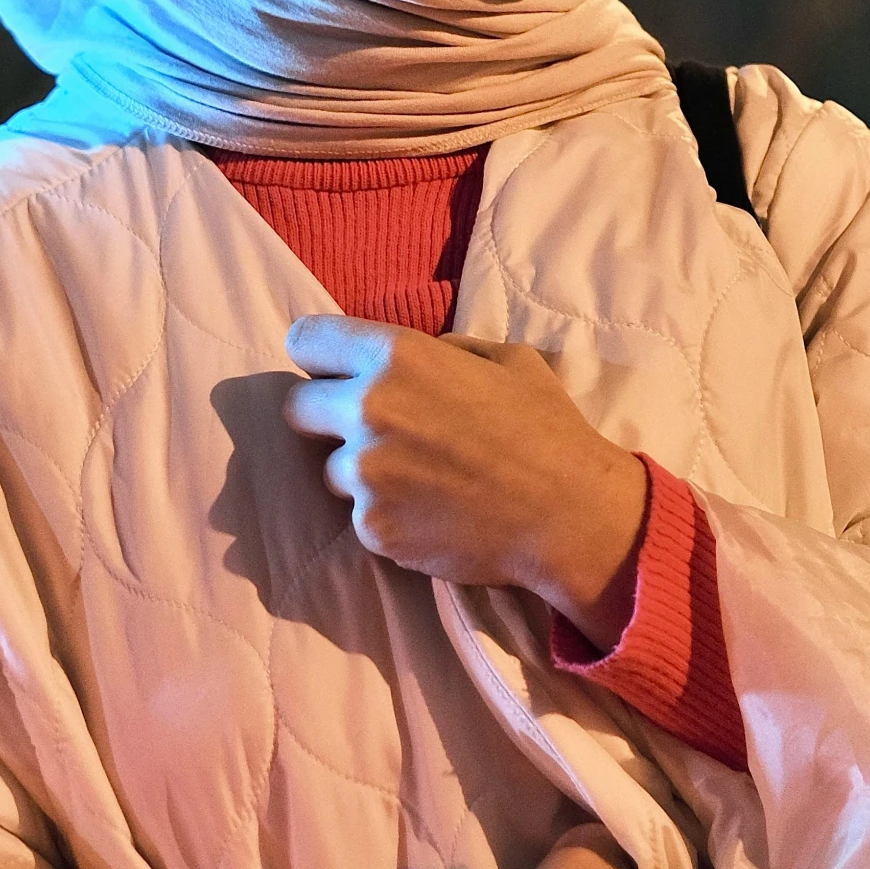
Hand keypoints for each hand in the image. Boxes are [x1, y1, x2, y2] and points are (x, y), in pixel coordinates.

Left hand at [283, 315, 647, 647]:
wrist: (570, 515)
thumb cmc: (546, 428)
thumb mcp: (505, 358)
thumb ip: (444, 350)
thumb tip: (415, 356)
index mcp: (397, 357)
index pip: (305, 340)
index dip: (318, 357)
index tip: (332, 372)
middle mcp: (369, 409)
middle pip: (299, 408)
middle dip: (327, 415)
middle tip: (374, 430)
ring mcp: (366, 475)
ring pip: (332, 469)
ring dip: (362, 472)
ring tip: (419, 480)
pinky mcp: (373, 528)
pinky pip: (361, 516)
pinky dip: (387, 516)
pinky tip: (432, 513)